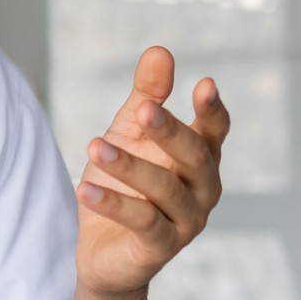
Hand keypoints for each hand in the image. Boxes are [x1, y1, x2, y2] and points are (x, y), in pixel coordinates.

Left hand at [76, 46, 228, 297]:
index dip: (212, 109)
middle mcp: (203, 190)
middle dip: (170, 131)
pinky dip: (113, 205)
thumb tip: (160, 50)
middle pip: (195, 156)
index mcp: (201, 158)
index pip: (215, 130)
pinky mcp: (160, 248)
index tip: (204, 83)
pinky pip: (142, 223)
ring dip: (129, 167)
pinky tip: (85, 188)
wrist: (102, 249)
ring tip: (94, 146)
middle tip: (142, 109)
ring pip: (165, 189)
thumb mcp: (130, 134)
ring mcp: (186, 222)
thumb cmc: (124, 184)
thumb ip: (146, 95)